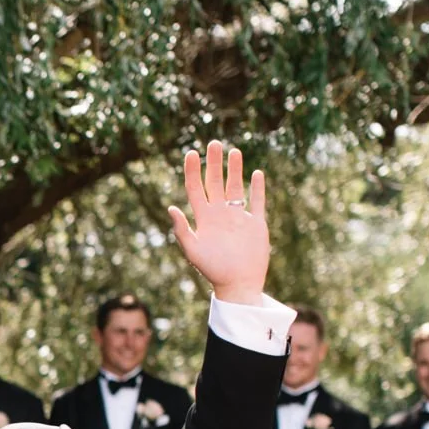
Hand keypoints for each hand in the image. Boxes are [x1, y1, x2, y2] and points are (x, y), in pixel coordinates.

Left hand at [164, 138, 269, 301]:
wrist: (239, 284)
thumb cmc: (213, 271)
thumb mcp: (193, 251)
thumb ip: (182, 230)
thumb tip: (170, 207)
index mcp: (204, 218)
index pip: (196, 188)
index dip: (193, 171)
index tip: (192, 153)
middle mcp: (220, 214)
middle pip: (216, 183)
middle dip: (214, 163)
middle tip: (214, 143)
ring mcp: (239, 218)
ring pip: (236, 188)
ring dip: (235, 170)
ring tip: (234, 151)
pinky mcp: (256, 224)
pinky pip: (257, 202)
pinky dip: (258, 188)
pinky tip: (257, 174)